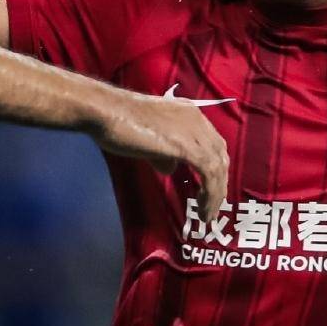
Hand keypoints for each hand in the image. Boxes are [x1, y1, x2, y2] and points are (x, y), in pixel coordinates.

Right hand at [93, 91, 230, 220]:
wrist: (106, 111)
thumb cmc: (118, 120)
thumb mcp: (147, 138)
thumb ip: (163, 152)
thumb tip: (171, 168)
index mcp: (189, 113)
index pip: (212, 141)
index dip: (215, 165)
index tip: (211, 186)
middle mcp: (197, 120)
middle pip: (220, 154)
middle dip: (219, 182)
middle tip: (213, 205)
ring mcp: (193, 132)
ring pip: (217, 167)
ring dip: (215, 194)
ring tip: (207, 215)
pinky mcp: (186, 147)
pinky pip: (208, 174)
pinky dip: (210, 194)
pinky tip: (203, 209)